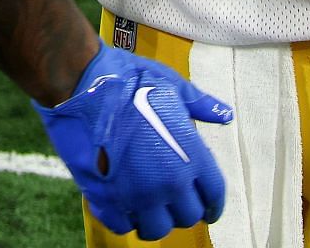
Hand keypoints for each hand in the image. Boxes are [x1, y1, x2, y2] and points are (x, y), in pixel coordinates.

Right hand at [37, 42, 230, 240]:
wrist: (83, 84)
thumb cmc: (129, 80)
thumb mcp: (172, 86)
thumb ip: (200, 105)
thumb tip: (225, 114)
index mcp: (190, 156)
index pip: (214, 195)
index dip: (213, 205)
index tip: (208, 208)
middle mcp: (168, 181)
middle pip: (188, 217)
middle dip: (183, 211)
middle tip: (173, 201)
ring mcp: (137, 193)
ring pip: (156, 229)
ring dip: (154, 220)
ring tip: (148, 207)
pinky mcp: (106, 198)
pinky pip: (121, 226)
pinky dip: (124, 219)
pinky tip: (123, 205)